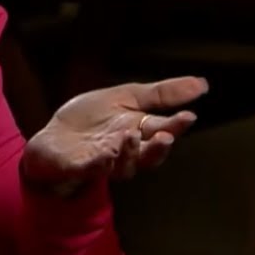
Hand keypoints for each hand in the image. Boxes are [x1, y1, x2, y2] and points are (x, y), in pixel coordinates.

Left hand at [21, 76, 208, 195]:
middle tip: (166, 136)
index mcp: (138, 133)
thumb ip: (160, 94)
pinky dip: (98, 164)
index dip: (176, 126)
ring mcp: (103, 164)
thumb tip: (202, 84)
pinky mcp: (79, 169)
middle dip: (158, 147)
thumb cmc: (90, 119)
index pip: (163, 130)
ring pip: (123, 166)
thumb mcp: (124, 97)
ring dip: (129, 152)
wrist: (53, 137)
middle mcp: (125, 152)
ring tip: (129, 136)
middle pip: (148, 155)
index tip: (189, 116)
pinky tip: (104, 154)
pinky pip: (91, 170)